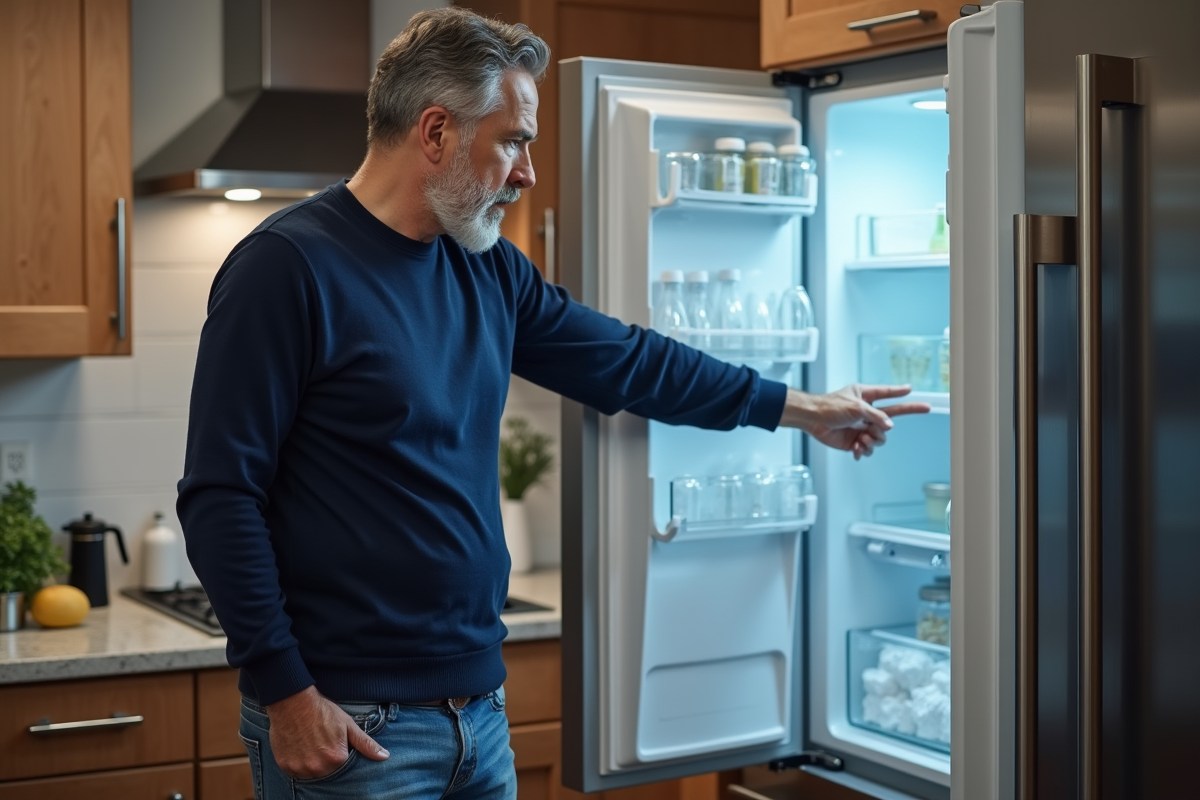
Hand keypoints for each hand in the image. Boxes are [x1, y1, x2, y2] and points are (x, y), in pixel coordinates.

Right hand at [265, 686, 389, 779]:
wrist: (293, 701)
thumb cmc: (322, 711)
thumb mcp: (348, 725)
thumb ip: (366, 744)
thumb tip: (385, 756)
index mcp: (336, 759)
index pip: (342, 765)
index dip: (339, 753)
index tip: (333, 742)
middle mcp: (318, 767)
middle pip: (326, 772)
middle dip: (326, 760)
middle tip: (321, 741)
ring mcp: (300, 768)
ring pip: (310, 773)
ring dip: (311, 763)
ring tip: (310, 743)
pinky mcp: (285, 766)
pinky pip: (295, 772)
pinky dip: (298, 763)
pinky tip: (300, 746)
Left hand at [779, 385, 930, 459]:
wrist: (812, 420)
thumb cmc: (829, 407)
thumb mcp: (856, 407)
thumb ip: (875, 415)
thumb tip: (890, 426)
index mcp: (865, 397)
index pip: (887, 393)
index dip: (899, 391)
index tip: (911, 390)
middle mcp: (865, 412)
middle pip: (891, 415)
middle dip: (909, 411)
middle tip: (926, 408)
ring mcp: (861, 427)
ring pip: (880, 438)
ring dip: (873, 440)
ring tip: (861, 438)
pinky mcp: (854, 441)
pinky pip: (868, 449)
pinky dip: (864, 451)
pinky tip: (856, 449)